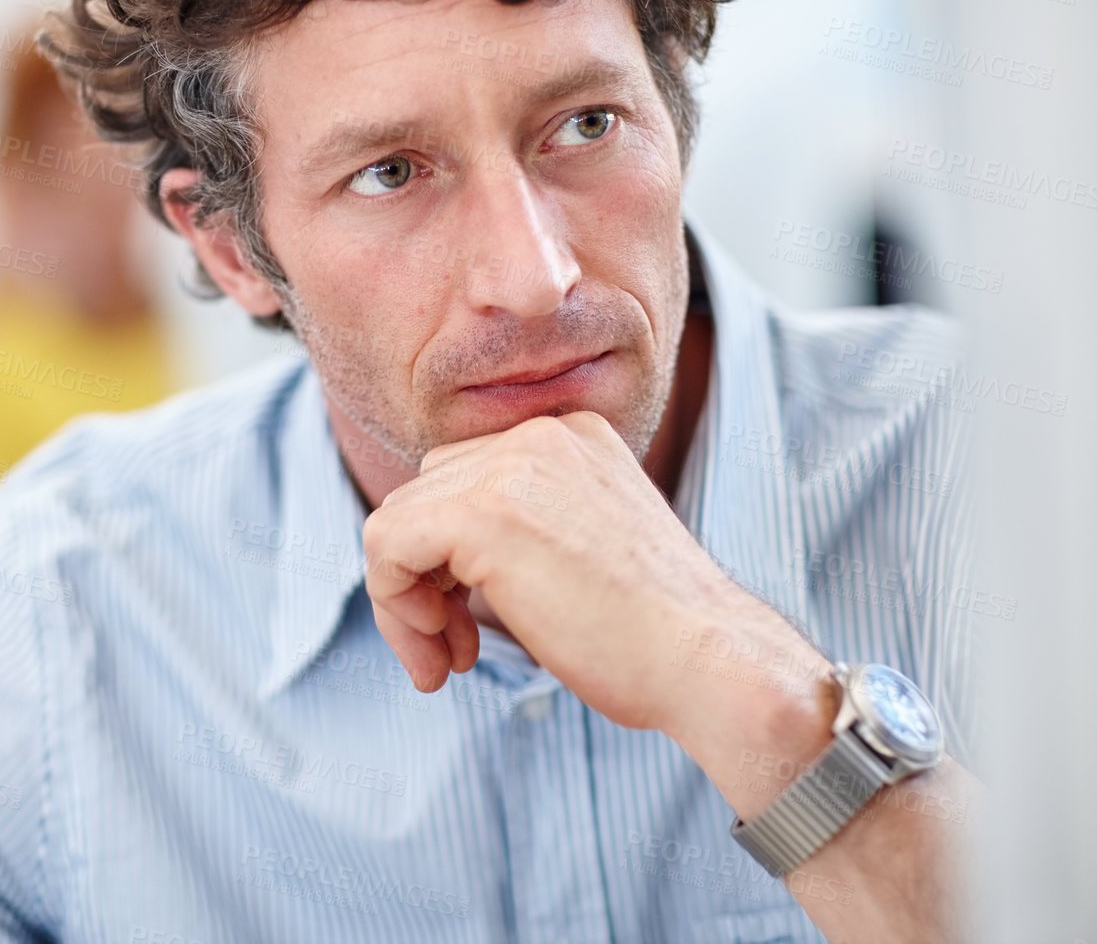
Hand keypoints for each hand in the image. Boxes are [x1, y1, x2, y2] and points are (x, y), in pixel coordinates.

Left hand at [362, 410, 745, 730]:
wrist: (711, 662)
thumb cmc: (656, 635)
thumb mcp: (586, 550)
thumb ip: (523, 529)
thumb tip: (436, 557)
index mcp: (571, 436)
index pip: (463, 475)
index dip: (447, 558)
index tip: (468, 624)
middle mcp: (541, 435)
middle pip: (424, 493)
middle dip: (422, 579)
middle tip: (455, 649)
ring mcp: (512, 466)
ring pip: (396, 522)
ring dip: (407, 604)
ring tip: (449, 661)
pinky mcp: (484, 512)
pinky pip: (385, 545)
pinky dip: (394, 607)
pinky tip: (441, 654)